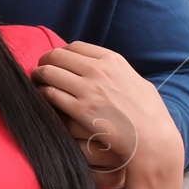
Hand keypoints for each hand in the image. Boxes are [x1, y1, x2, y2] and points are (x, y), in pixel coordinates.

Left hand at [32, 41, 185, 184]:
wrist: (152, 141)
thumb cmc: (150, 116)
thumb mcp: (138, 83)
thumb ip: (119, 74)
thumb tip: (108, 70)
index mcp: (113, 60)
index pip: (75, 47)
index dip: (61, 53)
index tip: (56, 61)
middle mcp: (99, 70)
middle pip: (58, 56)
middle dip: (45, 62)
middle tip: (39, 71)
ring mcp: (88, 89)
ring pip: (49, 72)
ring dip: (39, 77)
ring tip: (36, 84)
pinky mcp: (80, 110)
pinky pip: (51, 94)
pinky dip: (42, 94)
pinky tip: (42, 99)